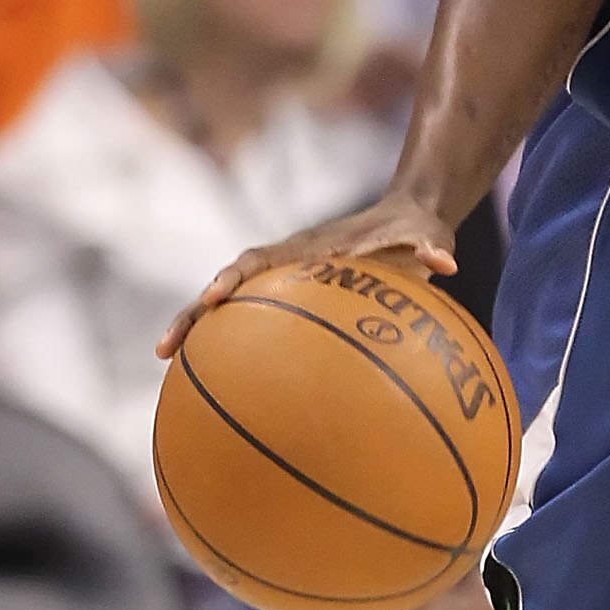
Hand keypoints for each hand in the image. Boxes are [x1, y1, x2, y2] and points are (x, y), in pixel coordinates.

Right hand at [157, 190, 456, 359]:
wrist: (408, 218)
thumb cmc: (416, 230)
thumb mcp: (428, 235)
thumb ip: (432, 247)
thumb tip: (444, 264)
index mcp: (309, 248)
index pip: (261, 260)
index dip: (235, 277)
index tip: (214, 297)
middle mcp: (287, 261)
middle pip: (228, 286)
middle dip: (194, 313)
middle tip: (165, 349)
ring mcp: (285, 281)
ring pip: (231, 307)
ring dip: (198, 331)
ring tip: (168, 367)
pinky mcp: (291, 300)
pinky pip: (254, 325)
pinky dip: (232, 348)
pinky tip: (223, 390)